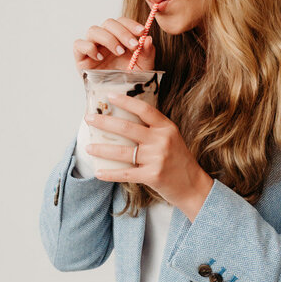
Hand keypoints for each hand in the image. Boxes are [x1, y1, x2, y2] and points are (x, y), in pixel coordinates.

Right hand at [73, 17, 155, 72]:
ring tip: (119, 52)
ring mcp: (92, 47)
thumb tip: (148, 38)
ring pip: (93, 30)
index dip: (131, 24)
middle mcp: (105, 40)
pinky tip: (100, 57)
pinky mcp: (81, 58)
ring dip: (108, 39)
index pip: (122, 22)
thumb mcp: (144, 67)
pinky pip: (78, 44)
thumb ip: (147, 53)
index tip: (142, 31)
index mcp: (119, 38)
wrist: (119, 98)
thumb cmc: (130, 80)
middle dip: (122, 32)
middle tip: (133, 45)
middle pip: (108, 23)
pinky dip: (88, 47)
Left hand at [85, 92, 212, 221]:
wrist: (192, 185)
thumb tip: (123, 119)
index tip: (109, 96)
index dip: (126, 101)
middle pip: (127, 128)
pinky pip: (125, 174)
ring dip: (101, 148)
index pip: (144, 109)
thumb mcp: (171, 138)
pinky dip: (110, 173)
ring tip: (88, 147)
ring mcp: (157, 158)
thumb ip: (152, 129)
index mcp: (166, 127)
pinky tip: (98, 172)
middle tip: (89, 118)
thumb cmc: (178, 160)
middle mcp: (162, 140)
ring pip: (122, 151)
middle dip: (104, 122)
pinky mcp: (152, 176)